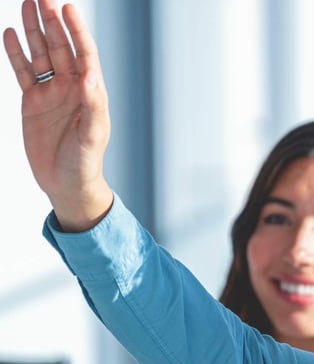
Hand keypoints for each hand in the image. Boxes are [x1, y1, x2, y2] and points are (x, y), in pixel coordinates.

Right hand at [3, 0, 112, 230]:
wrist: (67, 185)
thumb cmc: (85, 164)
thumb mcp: (92, 136)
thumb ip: (93, 106)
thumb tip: (89, 77)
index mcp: (90, 93)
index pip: (84, 54)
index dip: (76, 30)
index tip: (68, 7)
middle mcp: (71, 88)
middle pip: (60, 47)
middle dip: (51, 21)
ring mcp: (51, 93)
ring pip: (41, 54)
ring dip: (33, 30)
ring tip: (25, 4)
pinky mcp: (33, 102)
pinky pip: (23, 72)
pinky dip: (16, 53)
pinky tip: (9, 34)